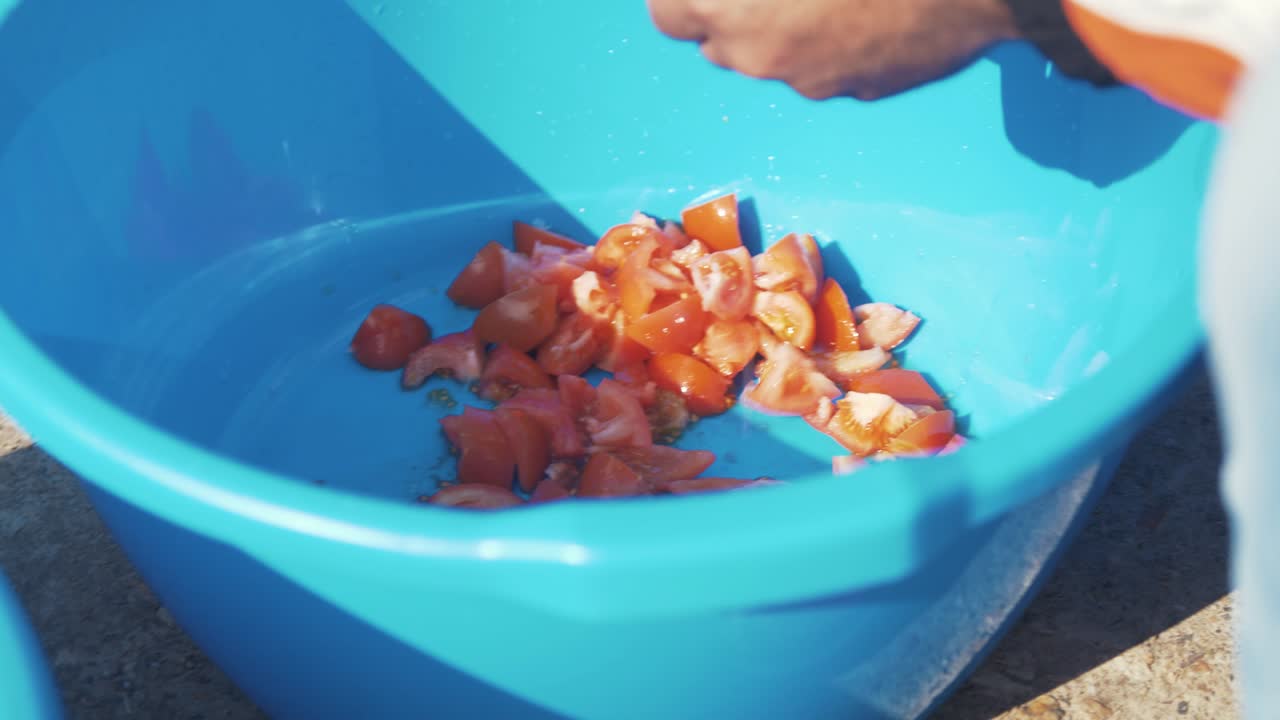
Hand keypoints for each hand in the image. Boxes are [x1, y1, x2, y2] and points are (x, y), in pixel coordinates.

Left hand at [647, 0, 1019, 99]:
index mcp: (730, 6)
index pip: (667, 13)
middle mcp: (759, 53)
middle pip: (714, 41)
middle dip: (724, 9)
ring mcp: (808, 78)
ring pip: (768, 56)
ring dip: (774, 26)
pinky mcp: (854, 88)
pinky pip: (819, 64)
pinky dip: (824, 38)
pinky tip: (860, 3)